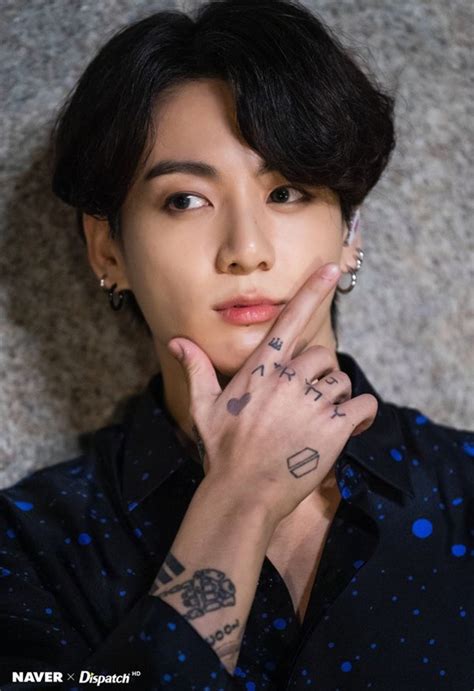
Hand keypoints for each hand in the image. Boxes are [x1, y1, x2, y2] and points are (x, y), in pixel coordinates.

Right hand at [167, 263, 377, 522]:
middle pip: (323, 355)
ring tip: (319, 421)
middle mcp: (289, 379)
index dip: (312, 291)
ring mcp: (312, 402)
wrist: (243, 492)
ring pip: (342, 381)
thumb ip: (196, 368)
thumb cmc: (223, 450)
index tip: (331, 268)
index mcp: (262, 370)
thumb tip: (177, 340)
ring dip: (337, 397)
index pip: (289, 320)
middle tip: (307, 401)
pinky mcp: (334, 428)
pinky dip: (361, 414)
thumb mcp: (203, 407)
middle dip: (320, 375)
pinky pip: (363, 405)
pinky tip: (349, 427)